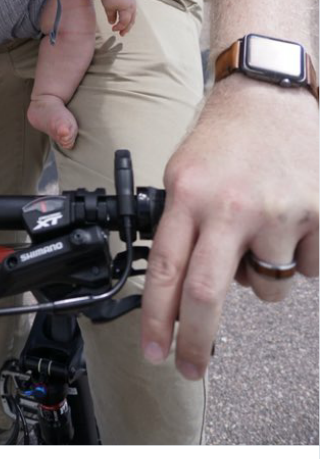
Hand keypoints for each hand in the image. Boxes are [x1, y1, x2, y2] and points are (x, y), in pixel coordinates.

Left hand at [100, 0, 136, 34]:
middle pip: (131, 20)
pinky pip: (132, 11)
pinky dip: (129, 16)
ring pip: (133, 16)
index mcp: (127, 9)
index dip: (119, 27)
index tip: (112, 29)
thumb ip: (111, 16)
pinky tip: (126, 18)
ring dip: (129, 23)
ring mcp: (133, 2)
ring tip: (125, 28)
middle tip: (122, 34)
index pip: (124, 22)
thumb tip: (112, 23)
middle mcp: (132, 6)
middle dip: (127, 28)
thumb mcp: (108, 7)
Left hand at [140, 77, 318, 379]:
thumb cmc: (225, 136)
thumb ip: (181, 225)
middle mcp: (231, 206)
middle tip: (190, 365)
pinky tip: (288, 225)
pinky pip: (306, 269)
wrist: (270, 93)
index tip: (154, 352)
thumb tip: (176, 289)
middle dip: (195, 341)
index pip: (165, 271)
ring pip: (266, 287)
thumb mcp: (184, 173)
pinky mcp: (317, 215)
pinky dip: (296, 260)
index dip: (157, 320)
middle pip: (207, 294)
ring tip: (257, 240)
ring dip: (259, 281)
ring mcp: (278, 213)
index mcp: (189, 195)